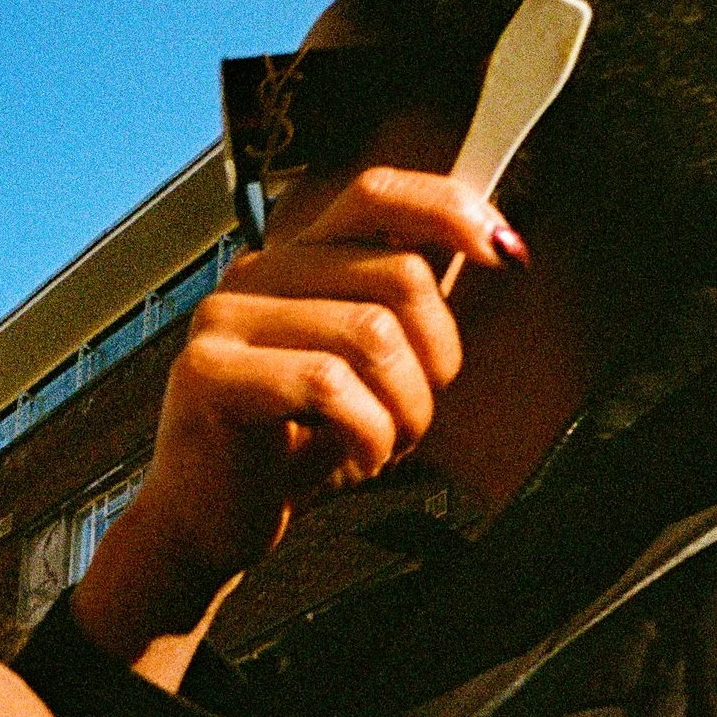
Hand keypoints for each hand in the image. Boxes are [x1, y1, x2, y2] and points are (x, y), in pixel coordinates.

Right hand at [72, 166, 514, 666]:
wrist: (210, 522)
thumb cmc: (293, 450)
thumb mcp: (368, 368)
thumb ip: (407, 306)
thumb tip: (494, 243)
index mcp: (295, 260)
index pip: (377, 194)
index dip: (450, 210)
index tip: (506, 255)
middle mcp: (256, 273)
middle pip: (399, 274)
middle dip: (438, 358)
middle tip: (415, 412)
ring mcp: (225, 318)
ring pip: (374, 333)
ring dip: (407, 407)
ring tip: (387, 442)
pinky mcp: (209, 373)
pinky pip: (330, 384)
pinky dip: (369, 433)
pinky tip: (359, 458)